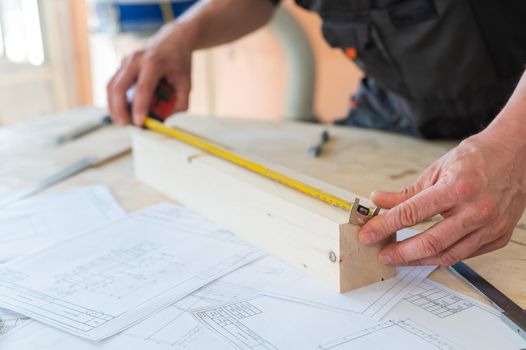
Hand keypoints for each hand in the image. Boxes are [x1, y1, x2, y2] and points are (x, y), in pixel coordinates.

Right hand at [107, 23, 192, 125]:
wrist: (172, 40)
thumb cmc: (178, 62)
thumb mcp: (186, 83)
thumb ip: (179, 103)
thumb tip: (164, 121)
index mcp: (154, 62)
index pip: (143, 88)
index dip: (139, 107)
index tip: (139, 123)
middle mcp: (136, 59)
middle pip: (118, 86)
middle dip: (118, 109)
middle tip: (125, 125)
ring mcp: (126, 61)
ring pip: (111, 86)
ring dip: (114, 107)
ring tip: (123, 121)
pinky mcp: (122, 66)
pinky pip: (113, 85)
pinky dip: (115, 101)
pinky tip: (122, 112)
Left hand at [358, 131, 525, 265]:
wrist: (516, 155)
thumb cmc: (477, 158)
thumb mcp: (437, 169)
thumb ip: (407, 192)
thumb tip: (379, 201)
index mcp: (457, 188)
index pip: (412, 213)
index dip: (385, 226)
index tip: (368, 234)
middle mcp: (476, 210)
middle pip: (430, 241)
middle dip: (400, 252)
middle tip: (382, 254)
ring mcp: (490, 226)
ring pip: (448, 255)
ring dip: (419, 260)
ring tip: (400, 258)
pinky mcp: (498, 237)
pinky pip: (465, 254)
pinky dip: (443, 256)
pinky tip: (426, 254)